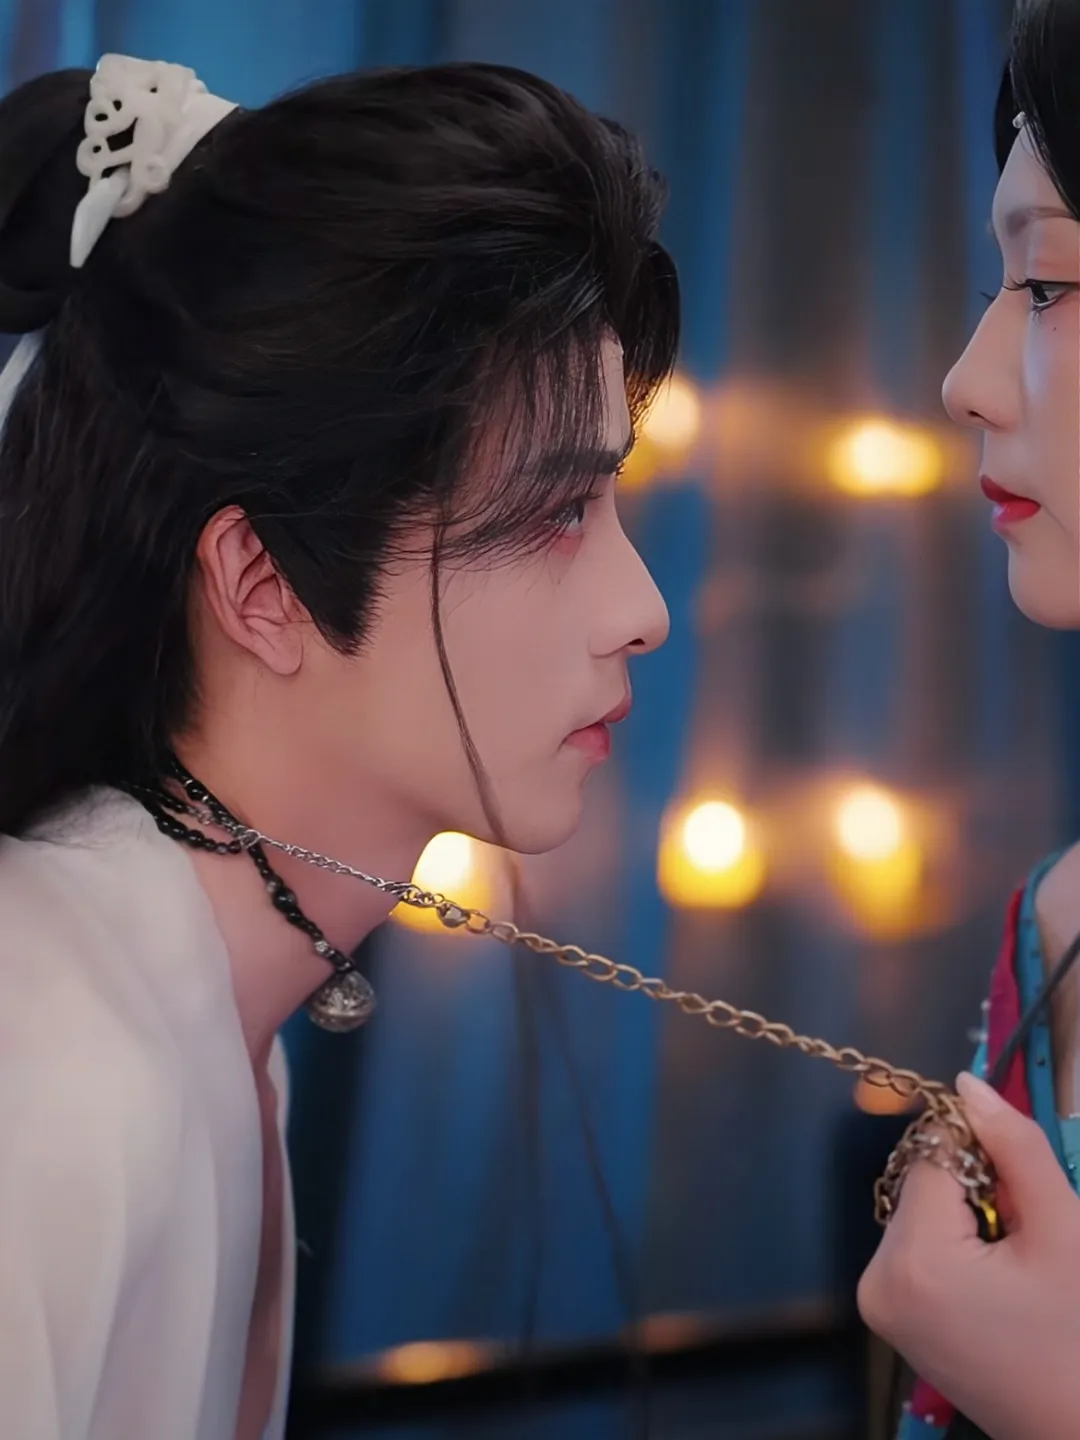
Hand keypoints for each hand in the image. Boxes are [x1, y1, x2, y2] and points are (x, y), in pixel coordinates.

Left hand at [858, 1072, 1079, 1439]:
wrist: (1074, 1430)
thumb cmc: (1078, 1340)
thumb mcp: (1064, 1234)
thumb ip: (1016, 1148)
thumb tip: (969, 1083)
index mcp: (915, 1259)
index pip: (934, 1153)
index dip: (980, 1145)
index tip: (1021, 1165)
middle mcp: (878, 1278)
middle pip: (924, 1181)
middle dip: (976, 1184)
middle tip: (1029, 1224)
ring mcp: (879, 1302)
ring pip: (922, 1209)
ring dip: (967, 1212)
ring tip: (1018, 1259)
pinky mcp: (890, 1316)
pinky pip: (918, 1246)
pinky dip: (956, 1243)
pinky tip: (999, 1278)